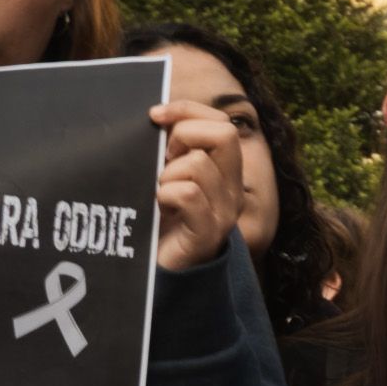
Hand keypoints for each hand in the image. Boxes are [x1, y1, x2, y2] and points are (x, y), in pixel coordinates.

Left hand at [150, 98, 246, 272]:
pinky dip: (165, 194)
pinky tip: (157, 206)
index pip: (221, 121)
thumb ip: (170, 148)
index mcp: (225, 171)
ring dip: (167, 173)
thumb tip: (156, 115)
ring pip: (199, 164)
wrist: (159, 275)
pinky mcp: (207, 233)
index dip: (187, 110)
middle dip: (184, 134)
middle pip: (224, 133)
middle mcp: (232, 188)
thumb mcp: (167, 176)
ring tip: (158, 191)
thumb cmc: (158, 221)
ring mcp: (224, 212)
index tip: (154, 116)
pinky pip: (189, 194)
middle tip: (162, 158)